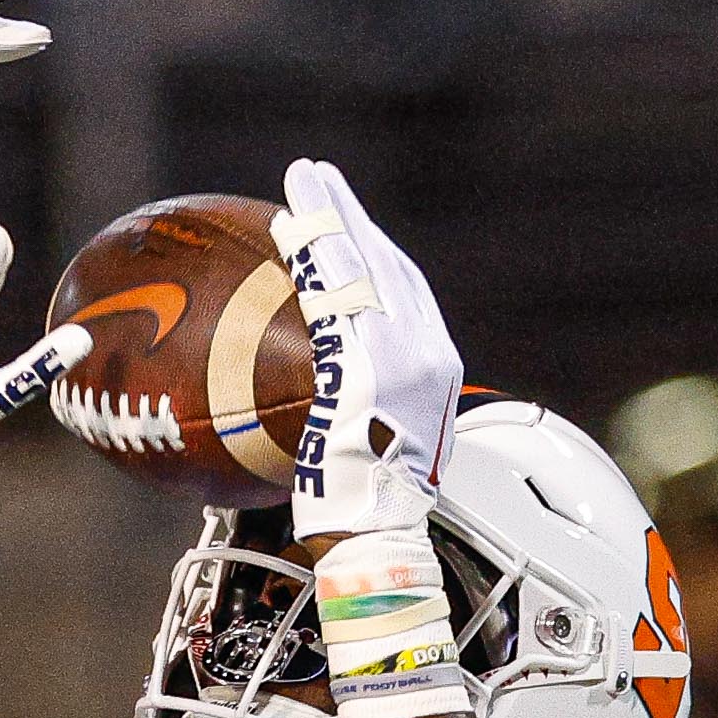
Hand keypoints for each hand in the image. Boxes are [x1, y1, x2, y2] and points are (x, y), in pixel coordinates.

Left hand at [271, 158, 463, 541]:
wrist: (374, 539)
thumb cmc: (359, 512)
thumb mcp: (363, 449)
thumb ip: (352, 407)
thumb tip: (312, 395)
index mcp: (432, 373)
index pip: (405, 293)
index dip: (372, 251)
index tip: (342, 223)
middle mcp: (427, 357)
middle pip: (387, 265)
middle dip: (348, 216)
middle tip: (315, 178)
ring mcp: (401, 361)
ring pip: (361, 269)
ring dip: (326, 218)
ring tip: (297, 182)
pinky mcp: (365, 369)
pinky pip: (333, 300)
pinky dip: (311, 259)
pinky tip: (285, 231)